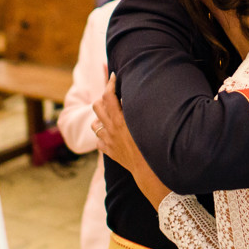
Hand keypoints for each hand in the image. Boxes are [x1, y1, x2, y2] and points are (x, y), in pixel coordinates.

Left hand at [93, 74, 169, 207]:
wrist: (149, 173)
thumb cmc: (153, 146)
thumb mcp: (147, 124)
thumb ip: (140, 109)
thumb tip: (139, 94)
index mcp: (120, 120)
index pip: (109, 95)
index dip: (110, 83)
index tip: (115, 75)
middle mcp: (111, 129)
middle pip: (96, 106)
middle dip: (103, 97)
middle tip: (113, 94)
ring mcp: (108, 141)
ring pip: (95, 123)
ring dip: (101, 117)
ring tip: (111, 114)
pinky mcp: (109, 152)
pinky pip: (99, 140)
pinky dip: (103, 134)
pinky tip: (111, 134)